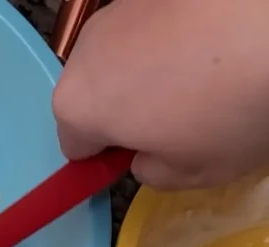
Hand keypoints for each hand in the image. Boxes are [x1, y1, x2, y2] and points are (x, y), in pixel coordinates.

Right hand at [53, 0, 268, 189]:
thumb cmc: (230, 107)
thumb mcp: (195, 172)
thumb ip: (152, 173)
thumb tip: (145, 156)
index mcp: (80, 107)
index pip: (75, 147)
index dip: (110, 156)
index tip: (150, 152)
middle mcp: (84, 54)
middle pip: (92, 94)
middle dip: (125, 107)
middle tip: (183, 114)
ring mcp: (115, 12)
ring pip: (119, 56)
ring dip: (147, 68)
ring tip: (204, 72)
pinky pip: (150, 25)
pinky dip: (171, 35)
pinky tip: (214, 40)